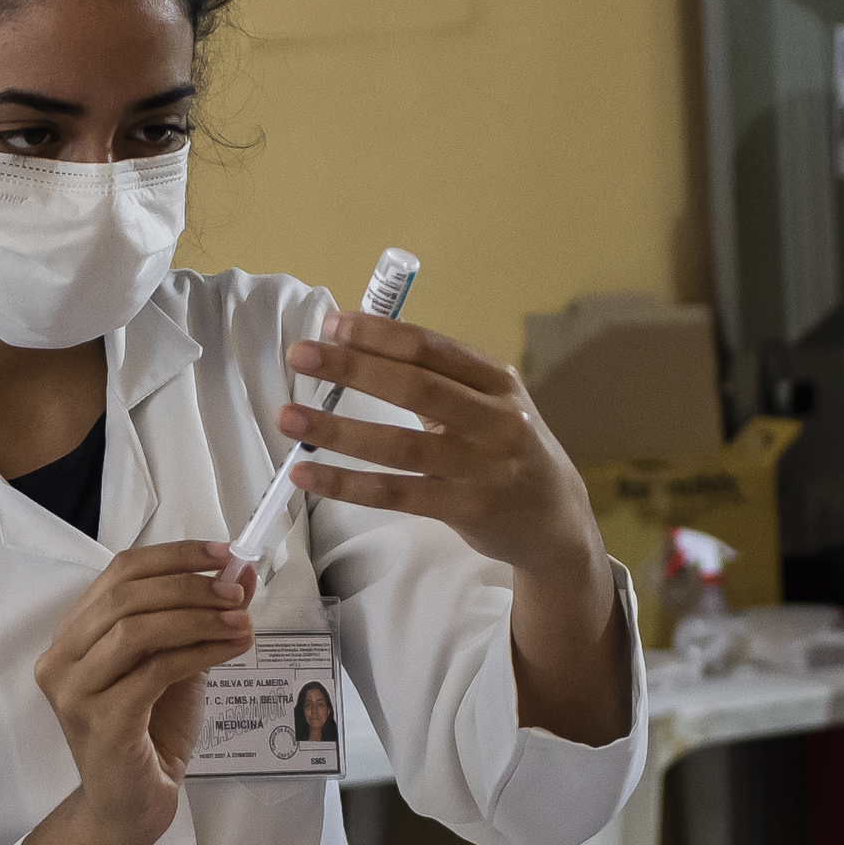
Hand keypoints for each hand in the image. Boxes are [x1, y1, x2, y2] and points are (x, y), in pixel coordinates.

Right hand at [33, 540, 249, 844]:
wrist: (129, 807)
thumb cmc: (148, 735)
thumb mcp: (178, 665)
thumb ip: (200, 620)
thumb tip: (241, 575)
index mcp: (73, 635)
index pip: (119, 572)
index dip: (174, 557)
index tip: (223, 555)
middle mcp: (62, 659)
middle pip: (127, 595)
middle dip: (189, 586)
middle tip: (237, 593)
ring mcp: (75, 691)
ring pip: (137, 629)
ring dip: (198, 618)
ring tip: (241, 621)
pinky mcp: (101, 721)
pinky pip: (154, 671)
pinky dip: (199, 652)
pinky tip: (231, 649)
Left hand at [269, 312, 606, 594]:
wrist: (555, 521)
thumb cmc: (506, 450)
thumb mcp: (490, 404)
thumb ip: (438, 379)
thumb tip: (359, 347)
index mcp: (498, 381)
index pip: (432, 348)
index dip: (379, 334)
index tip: (331, 323)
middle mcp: (495, 420)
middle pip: (416, 388)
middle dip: (353, 368)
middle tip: (300, 355)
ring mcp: (481, 468)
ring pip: (400, 446)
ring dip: (338, 431)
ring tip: (288, 417)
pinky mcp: (465, 509)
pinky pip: (396, 494)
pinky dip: (347, 484)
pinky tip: (307, 474)